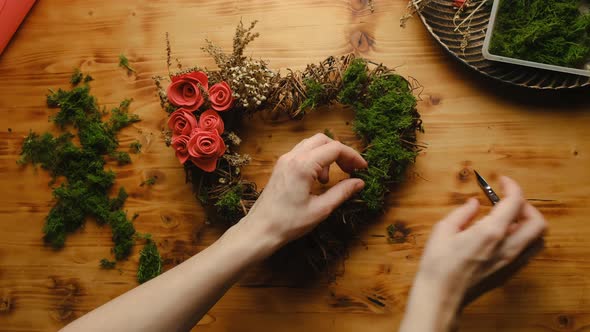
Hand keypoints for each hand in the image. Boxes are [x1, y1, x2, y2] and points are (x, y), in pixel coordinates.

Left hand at [237, 133, 367, 251]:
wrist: (260, 230)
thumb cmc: (288, 222)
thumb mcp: (320, 209)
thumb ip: (342, 192)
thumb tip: (359, 182)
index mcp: (303, 166)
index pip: (334, 148)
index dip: (352, 156)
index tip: (362, 168)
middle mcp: (292, 157)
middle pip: (323, 140)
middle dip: (340, 152)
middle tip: (350, 169)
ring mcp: (284, 160)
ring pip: (311, 144)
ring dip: (327, 156)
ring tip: (329, 180)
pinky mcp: (280, 167)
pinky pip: (302, 153)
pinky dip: (315, 160)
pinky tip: (317, 180)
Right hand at [417, 176, 546, 294]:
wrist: (440, 296)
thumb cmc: (438, 264)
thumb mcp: (443, 230)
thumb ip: (462, 213)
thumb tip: (474, 204)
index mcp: (491, 232)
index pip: (515, 203)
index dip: (512, 187)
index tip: (502, 181)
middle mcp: (507, 247)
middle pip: (537, 222)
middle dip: (527, 206)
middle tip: (507, 201)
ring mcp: (510, 262)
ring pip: (537, 239)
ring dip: (528, 223)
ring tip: (507, 218)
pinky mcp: (508, 273)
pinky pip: (527, 252)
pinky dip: (522, 238)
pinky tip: (502, 236)